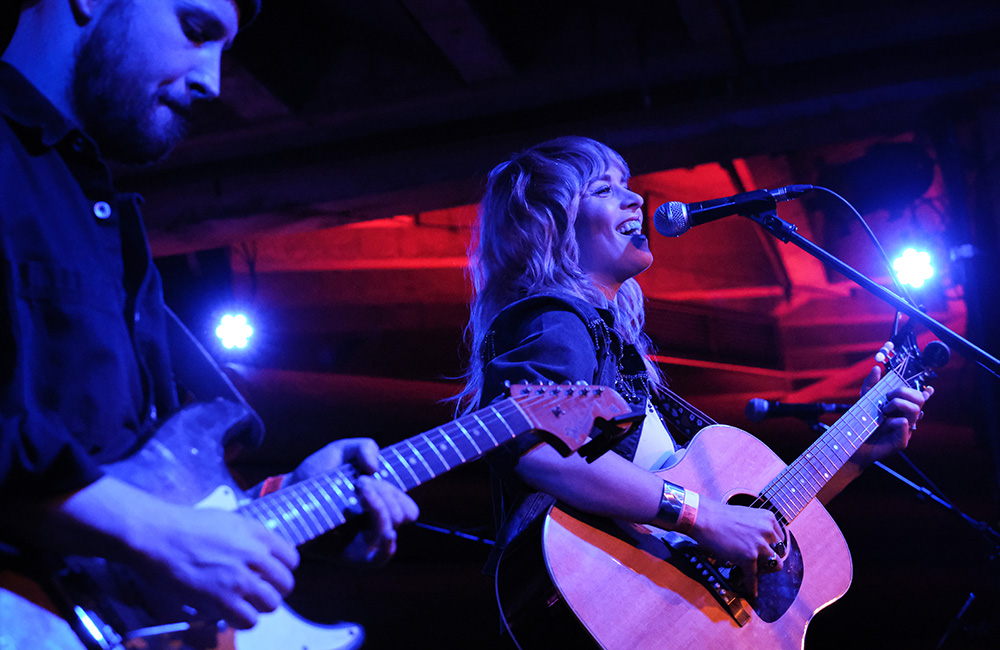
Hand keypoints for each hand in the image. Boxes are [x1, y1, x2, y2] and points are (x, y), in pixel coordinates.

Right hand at [32, 478, 299, 630]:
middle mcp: (254, 555)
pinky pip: (249, 619)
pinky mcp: (222, 599)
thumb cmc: (188, 525)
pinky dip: (243, 620)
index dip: (283, 569)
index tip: (272, 575)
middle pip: (285, 584)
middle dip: (276, 590)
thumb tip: (262, 552)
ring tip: (247, 604)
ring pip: (271, 604)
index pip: (291, 558)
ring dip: (260, 607)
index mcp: (257, 533)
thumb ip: (250, 536)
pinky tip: (232, 614)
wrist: (159, 535)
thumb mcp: (229, 520)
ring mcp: (239, 578)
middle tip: (261, 593)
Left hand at [287, 438, 418, 565]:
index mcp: (380, 503)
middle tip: (360, 484)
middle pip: (403, 515)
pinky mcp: (351, 556)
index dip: (398, 494)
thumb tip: (377, 469)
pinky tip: (381, 530)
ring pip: (392, 530)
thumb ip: (365, 447)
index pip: (408, 508)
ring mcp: (365, 541)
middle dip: (386, 495)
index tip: (368, 477)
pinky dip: (386, 543)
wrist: (287, 498)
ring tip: (358, 493)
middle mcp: (376, 523)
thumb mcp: (339, 451)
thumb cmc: (314, 477)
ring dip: (381, 509)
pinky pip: (380, 559)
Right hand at [687, 498, 784, 596]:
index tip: (766, 552)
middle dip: (771, 559)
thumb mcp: (746, 515)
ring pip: (774, 565)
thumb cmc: (718, 515)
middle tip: (761, 564)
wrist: (702, 517)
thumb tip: (757, 542)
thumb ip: (756, 527)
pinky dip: (752, 586)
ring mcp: (759, 544)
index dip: (772, 547)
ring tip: (756, 574)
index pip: (780, 538)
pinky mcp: (749, 557)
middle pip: (780, 552)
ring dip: (764, 571)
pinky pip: (754, 576)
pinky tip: (751, 591)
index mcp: (768, 518)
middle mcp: (767, 530)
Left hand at [853, 342, 933, 466]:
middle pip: (920, 400)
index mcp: (902, 408)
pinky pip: (904, 424)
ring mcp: (906, 430)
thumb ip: (871, 384)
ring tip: (883, 410)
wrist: (851, 442)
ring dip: (898, 404)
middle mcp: (907, 418)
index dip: (926, 392)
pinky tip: (884, 424)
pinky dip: (892, 421)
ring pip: (916, 410)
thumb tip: (877, 368)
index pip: (920, 398)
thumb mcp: (864, 399)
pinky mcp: (902, 442)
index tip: (928, 387)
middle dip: (904, 392)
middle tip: (887, 396)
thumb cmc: (861, 422)